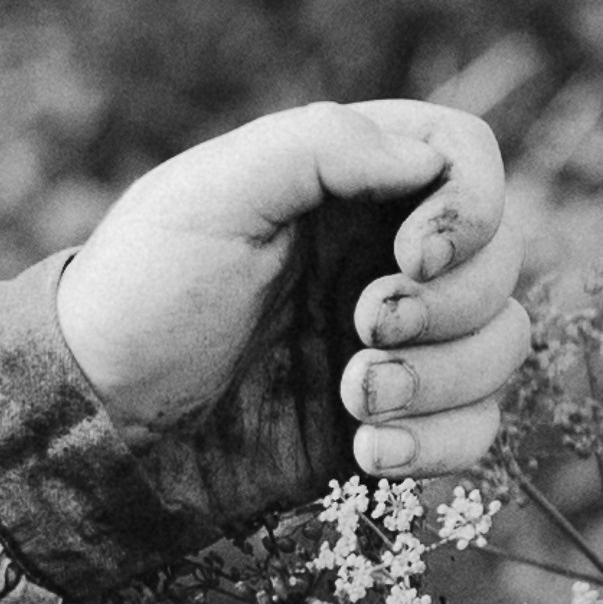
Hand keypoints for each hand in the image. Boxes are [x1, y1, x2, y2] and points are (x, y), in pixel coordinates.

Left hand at [55, 100, 527, 515]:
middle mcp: (388, 254)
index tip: (412, 255)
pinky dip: (438, 446)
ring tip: (355, 401)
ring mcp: (399, 342)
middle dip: (447, 307)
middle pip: (502, 261)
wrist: (100, 419)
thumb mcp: (210, 195)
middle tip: (360, 330)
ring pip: (502, 348)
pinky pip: (476, 430)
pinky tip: (366, 454)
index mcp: (350, 180)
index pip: (470, 159)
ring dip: (443, 381)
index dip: (470, 207)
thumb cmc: (142, 290)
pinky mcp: (394, 422)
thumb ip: (318, 149)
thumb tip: (429, 158)